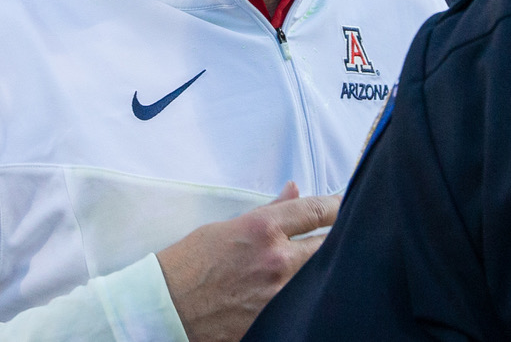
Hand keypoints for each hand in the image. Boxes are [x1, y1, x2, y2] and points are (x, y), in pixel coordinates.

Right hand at [156, 182, 339, 341]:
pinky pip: (302, 300)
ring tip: (320, 260)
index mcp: (262, 229)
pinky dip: (305, 290)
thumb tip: (294, 190)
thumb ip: (267, 211)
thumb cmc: (190, 263)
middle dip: (335, 235)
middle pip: (329, 244)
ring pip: (319, 274)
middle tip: (338, 231)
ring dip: (321, 265)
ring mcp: (279, 295)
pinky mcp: (275, 320)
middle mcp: (277, 261)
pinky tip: (305, 287)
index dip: (336, 205)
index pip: (316, 210)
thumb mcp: (226, 227)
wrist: (166, 307)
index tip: (344, 202)